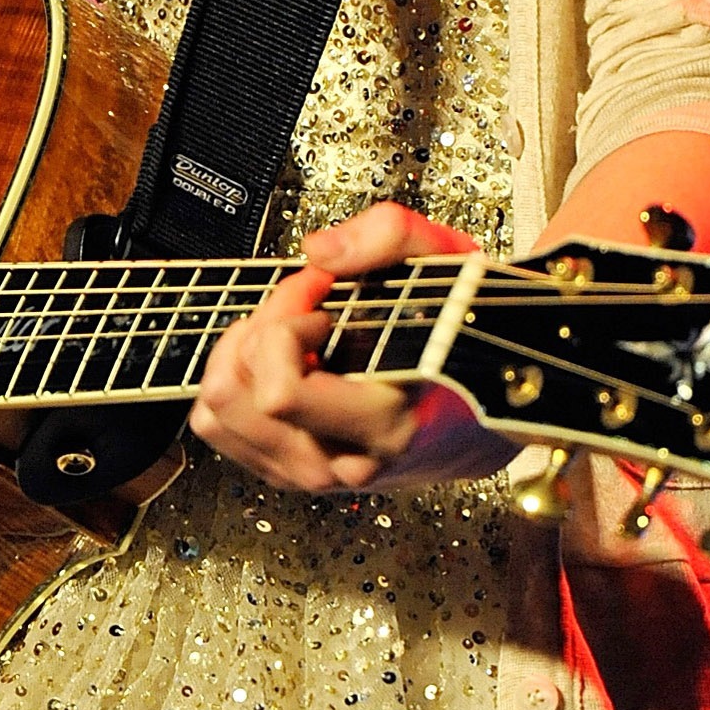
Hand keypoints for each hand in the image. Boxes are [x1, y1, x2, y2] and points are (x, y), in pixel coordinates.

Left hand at [189, 200, 515, 495]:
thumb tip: (320, 250)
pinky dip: (238, 383)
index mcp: (387, 422)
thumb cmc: (469, 343)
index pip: (280, 391)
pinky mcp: (293, 472)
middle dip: (259, 330)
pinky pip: (222, 427)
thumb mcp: (449, 266)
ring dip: (242, 357)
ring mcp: (316, 472)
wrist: (491, 415)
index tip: (322, 286)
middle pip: (235, 398)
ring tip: (291, 334)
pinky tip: (281, 362)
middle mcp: (346, 459)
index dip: (287, 317)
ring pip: (218, 415)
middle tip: (305, 306)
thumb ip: (391, 237)